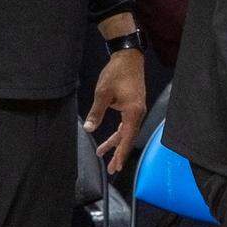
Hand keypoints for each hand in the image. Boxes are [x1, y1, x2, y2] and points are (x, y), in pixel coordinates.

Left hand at [85, 48, 145, 173]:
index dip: (120, 152)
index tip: (115, 166)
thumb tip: (89, 129)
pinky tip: (111, 138)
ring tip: (103, 153)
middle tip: (111, 169)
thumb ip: (96, 112)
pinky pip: (127, 124)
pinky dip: (119, 133)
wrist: (128, 58)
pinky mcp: (133, 105)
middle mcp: (138, 112)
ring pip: (127, 131)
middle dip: (119, 152)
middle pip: (129, 137)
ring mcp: (136, 109)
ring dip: (116, 143)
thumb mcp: (103, 93)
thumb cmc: (117, 73)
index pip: (127, 137)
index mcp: (133, 111)